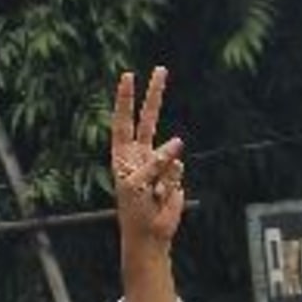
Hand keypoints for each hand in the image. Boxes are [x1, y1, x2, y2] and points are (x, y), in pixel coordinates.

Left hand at [111, 67, 184, 247]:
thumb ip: (154, 162)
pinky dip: (173, 183)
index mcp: (123, 155)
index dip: (126, 101)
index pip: (124, 122)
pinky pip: (178, 169)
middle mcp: (141, 154)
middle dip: (154, 95)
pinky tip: (165, 195)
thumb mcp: (137, 185)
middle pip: (149, 119)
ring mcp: (160, 162)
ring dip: (164, 174)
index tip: (128, 76)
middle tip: (160, 69)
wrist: (150, 232)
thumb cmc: (134, 210)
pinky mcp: (175, 173)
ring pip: (170, 150)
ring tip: (154, 194)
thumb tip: (177, 142)